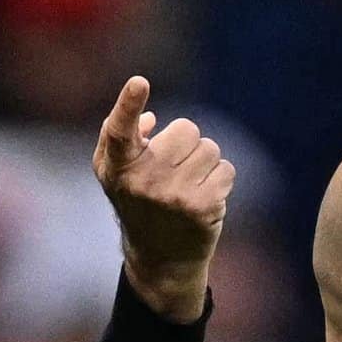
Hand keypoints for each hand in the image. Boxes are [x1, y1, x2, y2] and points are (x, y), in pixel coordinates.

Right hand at [92, 76, 235, 319]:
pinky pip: (226, 170)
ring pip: (210, 149)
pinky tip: (205, 198)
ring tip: (189, 186)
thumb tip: (149, 119)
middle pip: (187, 129)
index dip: (128, 104)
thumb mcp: (115, 174)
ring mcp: (174, 195)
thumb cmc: (137, 205)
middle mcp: (143, 181)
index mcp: (117, 167)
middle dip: (187, 143)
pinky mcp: (203, 206)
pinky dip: (221, 180)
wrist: (161, 259)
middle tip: (175, 169)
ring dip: (205, 163)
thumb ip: (119, 140)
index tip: (139, 82)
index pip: (121, 131)